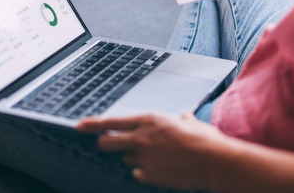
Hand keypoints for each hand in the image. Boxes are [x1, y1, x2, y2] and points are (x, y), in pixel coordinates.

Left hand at [77, 112, 225, 189]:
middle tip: (110, 145)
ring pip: (126, 159)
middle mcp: (142, 138)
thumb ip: (183, 119)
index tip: (80, 126)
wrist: (214, 162)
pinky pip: (139, 173)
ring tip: (157, 157)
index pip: (112, 122)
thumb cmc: (205, 140)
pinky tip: (162, 169)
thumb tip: (184, 117)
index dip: (92, 124)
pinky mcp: (149, 175)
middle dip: (105, 144)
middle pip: (107, 143)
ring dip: (135, 158)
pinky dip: (146, 171)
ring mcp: (144, 159)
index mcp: (150, 120)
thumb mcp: (191, 123)